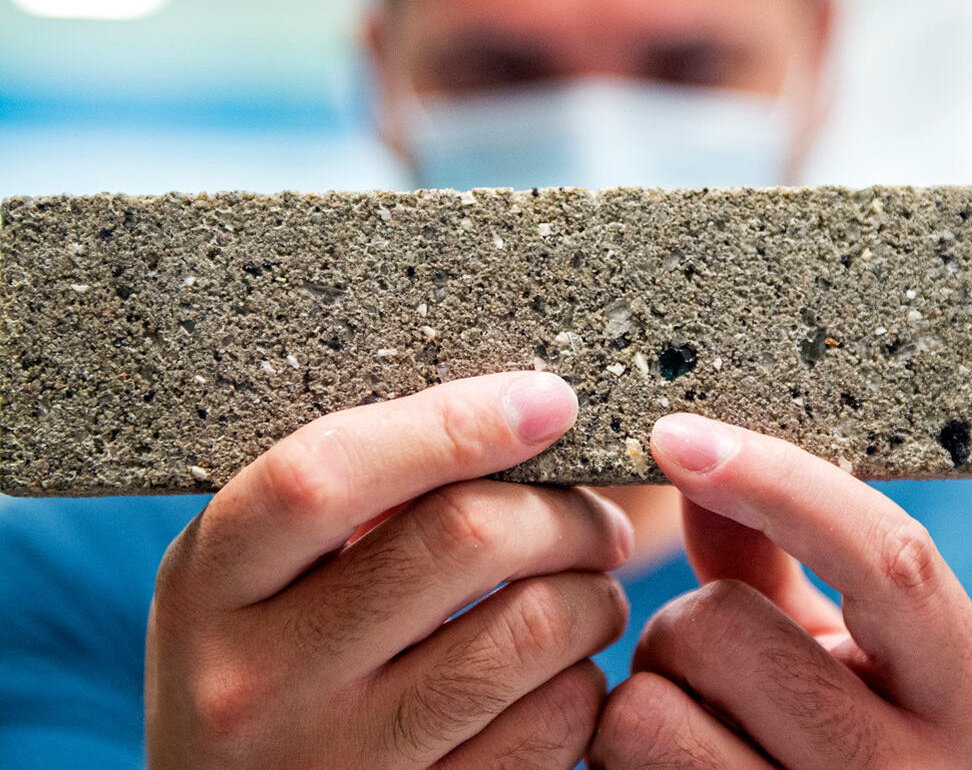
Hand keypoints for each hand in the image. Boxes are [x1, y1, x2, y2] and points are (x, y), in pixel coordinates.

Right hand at [146, 371, 631, 768]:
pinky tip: (561, 673)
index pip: (328, 473)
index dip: (453, 424)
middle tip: (595, 522)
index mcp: (212, 580)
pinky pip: (551, 727)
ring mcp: (338, 763)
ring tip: (590, 592)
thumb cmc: (267, 656)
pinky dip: (582, 682)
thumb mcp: (257, 569)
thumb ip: (351, 493)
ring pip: (527, 632)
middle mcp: (256, 680)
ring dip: (593, 596)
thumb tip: (514, 415)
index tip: (547, 402)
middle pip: (459, 539)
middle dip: (562, 512)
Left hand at [589, 413, 971, 768]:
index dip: (776, 479)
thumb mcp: (829, 629)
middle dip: (688, 616)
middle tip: (710, 649)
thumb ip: (772, 538)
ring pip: (651, 709)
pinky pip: (621, 759)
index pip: (888, 558)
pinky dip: (619, 740)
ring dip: (650, 687)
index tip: (677, 435)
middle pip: (727, 628)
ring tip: (698, 710)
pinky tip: (671, 755)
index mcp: (968, 700)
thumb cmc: (828, 718)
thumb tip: (693, 447)